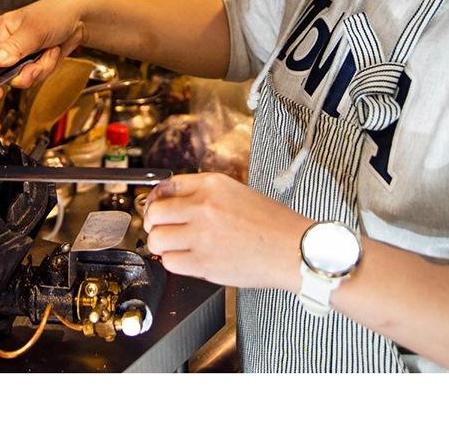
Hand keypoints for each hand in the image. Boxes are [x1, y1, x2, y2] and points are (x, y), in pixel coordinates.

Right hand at [0, 0, 88, 90]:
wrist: (81, 18)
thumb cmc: (57, 14)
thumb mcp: (35, 30)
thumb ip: (15, 47)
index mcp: (4, 29)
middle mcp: (11, 43)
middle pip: (8, 72)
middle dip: (27, 72)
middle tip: (37, 65)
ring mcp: (24, 54)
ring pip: (25, 76)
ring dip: (41, 68)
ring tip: (50, 51)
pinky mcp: (36, 61)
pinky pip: (37, 75)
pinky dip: (48, 67)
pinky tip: (53, 52)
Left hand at [141, 172, 311, 291]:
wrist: (294, 250)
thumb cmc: (273, 225)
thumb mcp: (237, 193)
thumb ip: (205, 196)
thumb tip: (175, 204)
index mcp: (212, 185)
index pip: (166, 186)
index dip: (157, 200)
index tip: (157, 207)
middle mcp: (202, 206)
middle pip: (154, 213)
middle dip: (155, 224)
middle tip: (162, 230)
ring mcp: (201, 235)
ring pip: (156, 239)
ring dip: (162, 245)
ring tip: (176, 247)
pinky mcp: (203, 262)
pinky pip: (170, 262)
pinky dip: (174, 262)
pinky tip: (188, 259)